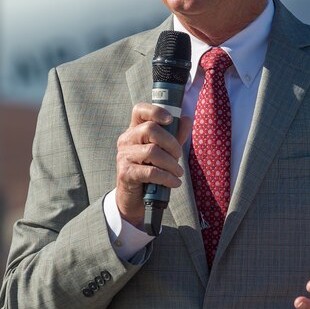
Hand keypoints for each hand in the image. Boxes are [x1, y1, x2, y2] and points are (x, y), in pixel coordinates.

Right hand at [114, 102, 190, 226]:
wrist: (135, 198)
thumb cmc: (150, 169)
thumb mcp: (165, 151)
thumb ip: (175, 135)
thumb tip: (186, 119)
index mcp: (134, 130)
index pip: (139, 110)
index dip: (156, 111)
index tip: (170, 120)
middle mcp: (126, 140)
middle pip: (150, 129)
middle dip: (171, 142)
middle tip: (179, 156)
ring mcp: (123, 156)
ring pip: (152, 152)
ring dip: (171, 163)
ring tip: (178, 172)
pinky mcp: (126, 173)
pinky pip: (150, 171)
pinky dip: (167, 177)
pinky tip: (174, 182)